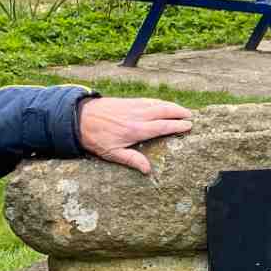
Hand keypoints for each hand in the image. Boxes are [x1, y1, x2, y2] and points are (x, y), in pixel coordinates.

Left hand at [77, 97, 192, 174]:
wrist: (79, 117)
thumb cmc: (95, 137)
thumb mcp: (112, 153)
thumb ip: (131, 160)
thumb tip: (147, 170)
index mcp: (136, 130)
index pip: (163, 126)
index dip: (177, 126)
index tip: (188, 125)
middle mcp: (137, 115)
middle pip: (164, 111)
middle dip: (179, 112)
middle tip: (190, 116)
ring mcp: (133, 106)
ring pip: (157, 104)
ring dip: (171, 105)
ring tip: (181, 109)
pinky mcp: (128, 101)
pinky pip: (148, 100)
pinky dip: (159, 102)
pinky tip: (162, 104)